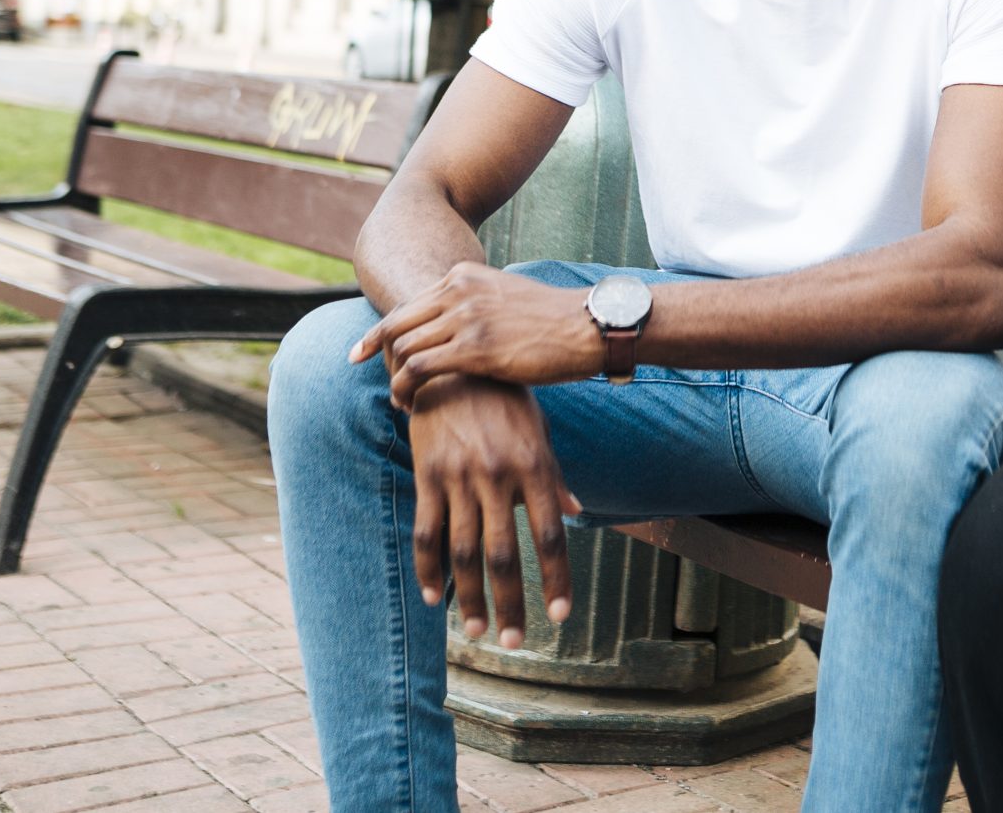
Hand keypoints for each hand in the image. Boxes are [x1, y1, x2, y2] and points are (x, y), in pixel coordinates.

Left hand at [351, 261, 604, 405]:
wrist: (588, 327)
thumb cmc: (554, 321)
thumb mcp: (507, 298)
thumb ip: (478, 305)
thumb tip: (461, 326)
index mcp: (464, 275)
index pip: (409, 303)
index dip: (384, 330)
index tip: (365, 350)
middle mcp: (459, 290)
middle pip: (397, 321)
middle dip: (375, 349)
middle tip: (362, 370)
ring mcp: (465, 317)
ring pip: (404, 346)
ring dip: (394, 377)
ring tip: (398, 401)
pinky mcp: (474, 347)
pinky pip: (419, 367)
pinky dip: (405, 388)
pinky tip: (409, 405)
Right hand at [406, 374, 583, 648]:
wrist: (453, 361)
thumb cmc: (504, 398)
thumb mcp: (537, 430)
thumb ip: (552, 475)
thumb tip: (576, 512)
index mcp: (534, 466)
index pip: (550, 536)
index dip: (556, 579)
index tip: (560, 617)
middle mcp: (498, 475)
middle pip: (504, 554)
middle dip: (511, 603)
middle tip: (514, 641)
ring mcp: (459, 476)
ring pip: (463, 552)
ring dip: (470, 598)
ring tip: (478, 631)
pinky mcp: (427, 474)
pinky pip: (426, 532)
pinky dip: (429, 569)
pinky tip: (435, 598)